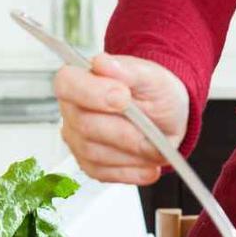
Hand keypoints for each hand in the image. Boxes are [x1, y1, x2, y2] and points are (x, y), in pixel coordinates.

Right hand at [54, 54, 188, 184]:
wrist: (168, 116)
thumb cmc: (156, 92)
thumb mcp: (153, 77)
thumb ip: (129, 70)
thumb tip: (102, 63)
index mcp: (82, 80)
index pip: (67, 83)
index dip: (92, 92)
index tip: (123, 97)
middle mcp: (74, 110)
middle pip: (85, 125)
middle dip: (123, 131)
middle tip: (151, 132)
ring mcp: (78, 139)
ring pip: (95, 153)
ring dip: (131, 153)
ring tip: (155, 148)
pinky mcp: (89, 164)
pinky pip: (104, 173)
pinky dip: (131, 171)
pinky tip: (149, 165)